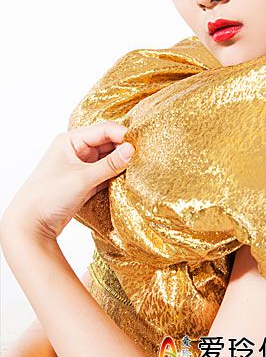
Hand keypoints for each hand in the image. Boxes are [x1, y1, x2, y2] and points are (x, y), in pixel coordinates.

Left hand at [0, 121, 134, 241]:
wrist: (30, 226)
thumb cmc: (49, 197)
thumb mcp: (83, 178)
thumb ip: (110, 164)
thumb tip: (132, 149)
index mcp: (70, 140)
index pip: (103, 130)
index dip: (122, 135)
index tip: (140, 145)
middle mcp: (75, 150)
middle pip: (107, 142)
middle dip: (124, 148)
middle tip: (143, 156)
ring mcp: (80, 166)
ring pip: (107, 158)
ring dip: (121, 162)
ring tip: (139, 166)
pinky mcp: (84, 181)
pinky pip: (105, 172)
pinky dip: (116, 174)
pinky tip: (128, 177)